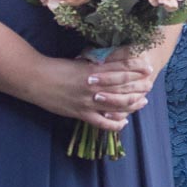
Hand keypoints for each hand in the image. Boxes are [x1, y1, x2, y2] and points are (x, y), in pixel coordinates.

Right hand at [34, 48, 157, 130]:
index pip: (121, 68)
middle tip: (150, 86)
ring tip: (142, 102)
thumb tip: (110, 63)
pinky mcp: (80, 113)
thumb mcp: (79, 63)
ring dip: (132, 104)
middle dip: (138, 86)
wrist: (36, 79)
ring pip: (116, 104)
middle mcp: (94, 85)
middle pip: (123, 86)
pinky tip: (123, 123)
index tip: (148, 67)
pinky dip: (114, 124)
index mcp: (93, 69)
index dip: (136, 68)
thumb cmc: (56, 68)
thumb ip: (95, 65)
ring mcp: (88, 101)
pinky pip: (101, 122)